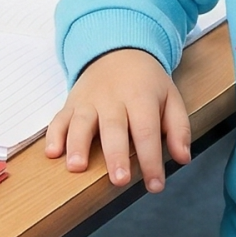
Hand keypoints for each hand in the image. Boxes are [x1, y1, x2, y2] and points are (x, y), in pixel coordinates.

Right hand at [45, 48, 190, 192]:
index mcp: (140, 97)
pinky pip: (59, 119)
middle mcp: (112, 99)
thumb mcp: (171, 97)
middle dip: (115, 155)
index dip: (151, 160)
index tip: (155, 185)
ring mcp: (88, 101)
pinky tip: (52, 152)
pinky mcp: (71, 104)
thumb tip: (183, 158)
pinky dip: (54, 135)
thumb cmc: (146, 82)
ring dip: (77, 145)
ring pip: (81, 122)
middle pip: (113, 128)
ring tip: (76, 167)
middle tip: (119, 180)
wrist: (117, 50)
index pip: (146, 131)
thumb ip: (179, 128)